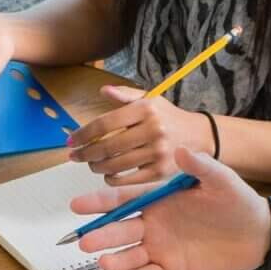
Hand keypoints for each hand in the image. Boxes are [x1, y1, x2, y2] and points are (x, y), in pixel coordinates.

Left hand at [68, 85, 214, 183]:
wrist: (199, 136)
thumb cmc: (168, 117)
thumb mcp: (151, 100)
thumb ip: (126, 95)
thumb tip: (103, 90)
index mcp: (145, 109)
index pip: (105, 123)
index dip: (83, 133)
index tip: (71, 140)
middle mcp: (152, 130)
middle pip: (107, 146)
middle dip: (85, 153)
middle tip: (74, 156)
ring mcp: (157, 152)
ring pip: (115, 164)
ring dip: (96, 166)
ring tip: (91, 164)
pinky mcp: (161, 172)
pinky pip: (128, 179)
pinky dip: (113, 179)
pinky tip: (107, 175)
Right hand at [71, 146, 270, 269]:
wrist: (257, 234)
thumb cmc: (237, 202)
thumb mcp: (221, 179)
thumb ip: (201, 166)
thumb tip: (181, 150)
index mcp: (158, 199)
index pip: (123, 200)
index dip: (99, 202)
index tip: (77, 205)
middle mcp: (152, 224)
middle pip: (119, 229)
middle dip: (101, 235)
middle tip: (84, 240)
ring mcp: (160, 248)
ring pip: (129, 255)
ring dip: (114, 259)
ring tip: (103, 262)